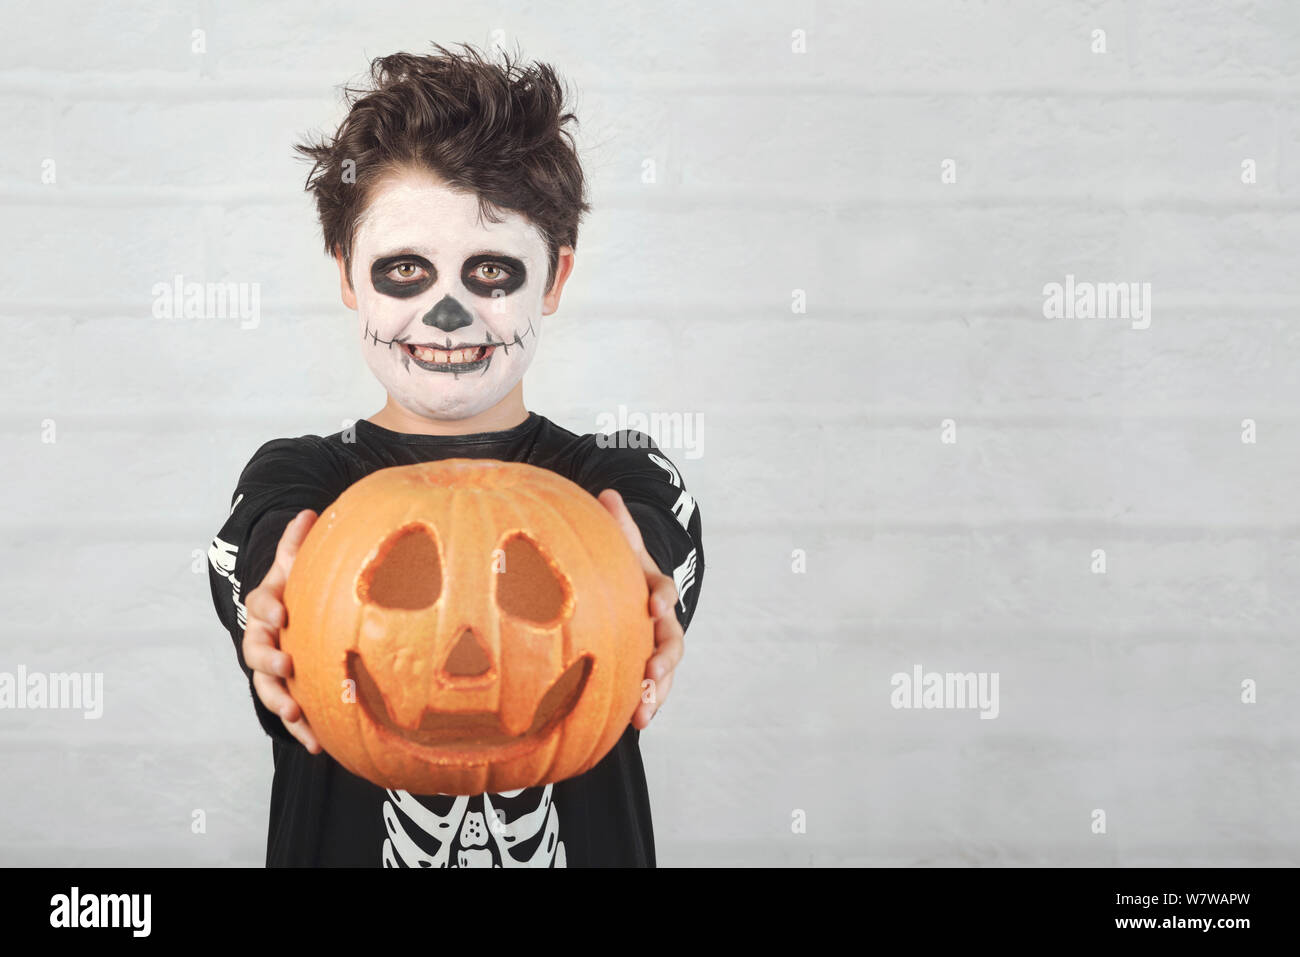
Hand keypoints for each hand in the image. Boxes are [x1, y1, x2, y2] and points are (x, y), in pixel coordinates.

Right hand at [240, 509, 322, 753]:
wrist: (288, 620)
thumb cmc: (295, 591)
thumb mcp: (294, 568)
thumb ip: (297, 545)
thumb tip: (308, 512)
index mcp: (266, 606)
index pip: (261, 605)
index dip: (269, 609)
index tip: (281, 614)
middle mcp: (262, 639)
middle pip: (256, 650)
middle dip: (269, 658)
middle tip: (286, 664)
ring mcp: (271, 669)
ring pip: (267, 686)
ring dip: (280, 700)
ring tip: (296, 711)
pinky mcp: (286, 692)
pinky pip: (290, 713)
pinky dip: (301, 729)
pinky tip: (319, 744)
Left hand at [597, 489, 682, 729]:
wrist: (629, 593)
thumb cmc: (622, 567)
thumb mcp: (620, 546)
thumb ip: (618, 525)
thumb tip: (608, 494)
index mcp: (656, 590)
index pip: (665, 592)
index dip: (662, 599)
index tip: (656, 606)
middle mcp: (662, 622)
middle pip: (672, 640)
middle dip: (664, 657)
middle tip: (652, 670)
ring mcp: (657, 648)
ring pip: (665, 672)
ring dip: (657, 691)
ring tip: (644, 713)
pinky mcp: (646, 670)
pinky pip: (652, 689)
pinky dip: (646, 703)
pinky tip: (636, 722)